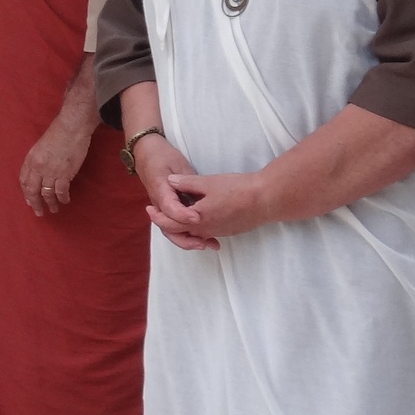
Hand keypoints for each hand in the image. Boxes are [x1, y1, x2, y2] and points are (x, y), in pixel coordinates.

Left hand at [20, 116, 95, 214]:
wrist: (71, 128)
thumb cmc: (57, 133)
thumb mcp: (40, 146)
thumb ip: (37, 161)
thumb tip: (38, 174)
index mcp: (30, 160)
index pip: (24, 180)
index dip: (26, 193)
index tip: (29, 201)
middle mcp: (38, 168)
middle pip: (33, 190)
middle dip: (35, 203)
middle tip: (38, 212)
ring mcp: (51, 172)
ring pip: (47, 193)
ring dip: (50, 203)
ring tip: (53, 209)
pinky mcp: (65, 174)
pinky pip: (61, 191)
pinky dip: (62, 198)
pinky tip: (65, 201)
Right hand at [133, 134, 212, 247]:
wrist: (146, 154)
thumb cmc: (162, 156)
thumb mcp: (177, 163)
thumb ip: (187, 181)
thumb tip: (197, 195)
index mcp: (160, 189)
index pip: (169, 207)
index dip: (183, 215)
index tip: (197, 218)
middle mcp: (159, 204)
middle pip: (167, 227)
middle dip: (185, 237)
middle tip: (203, 242)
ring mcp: (162, 209)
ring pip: (171, 230)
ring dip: (189, 240)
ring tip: (208, 244)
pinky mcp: (168, 210)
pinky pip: (176, 225)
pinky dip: (190, 234)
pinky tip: (207, 239)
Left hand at [153, 167, 273, 247]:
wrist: (266, 200)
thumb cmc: (237, 189)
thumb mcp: (208, 182)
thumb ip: (186, 182)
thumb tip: (170, 181)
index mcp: (197, 219)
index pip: (169, 223)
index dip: (157, 216)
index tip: (149, 208)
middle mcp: (205, 230)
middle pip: (179, 232)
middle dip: (166, 222)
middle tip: (157, 212)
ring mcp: (217, 232)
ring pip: (193, 234)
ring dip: (181, 226)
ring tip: (175, 214)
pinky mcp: (228, 231)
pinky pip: (206, 233)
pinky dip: (196, 228)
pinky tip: (197, 218)